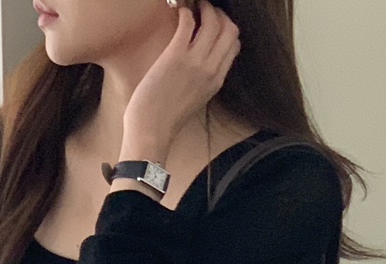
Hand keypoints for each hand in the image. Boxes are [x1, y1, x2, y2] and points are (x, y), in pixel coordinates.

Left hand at [124, 1, 241, 143]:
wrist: (151, 130)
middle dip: (219, 15)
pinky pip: (188, 23)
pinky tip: (179, 13)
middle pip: (230, 29)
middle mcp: (210, 69)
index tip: (214, 25)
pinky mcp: (175, 56)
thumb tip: (199, 64)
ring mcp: (194, 62)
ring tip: (193, 7)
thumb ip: (203, 81)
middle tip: (205, 12)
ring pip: (213, 21)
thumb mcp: (195, 100)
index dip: (226, 30)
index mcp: (217, 81)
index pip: (234, 45)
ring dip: (204, 8)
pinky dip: (185, 12)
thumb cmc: (166, 118)